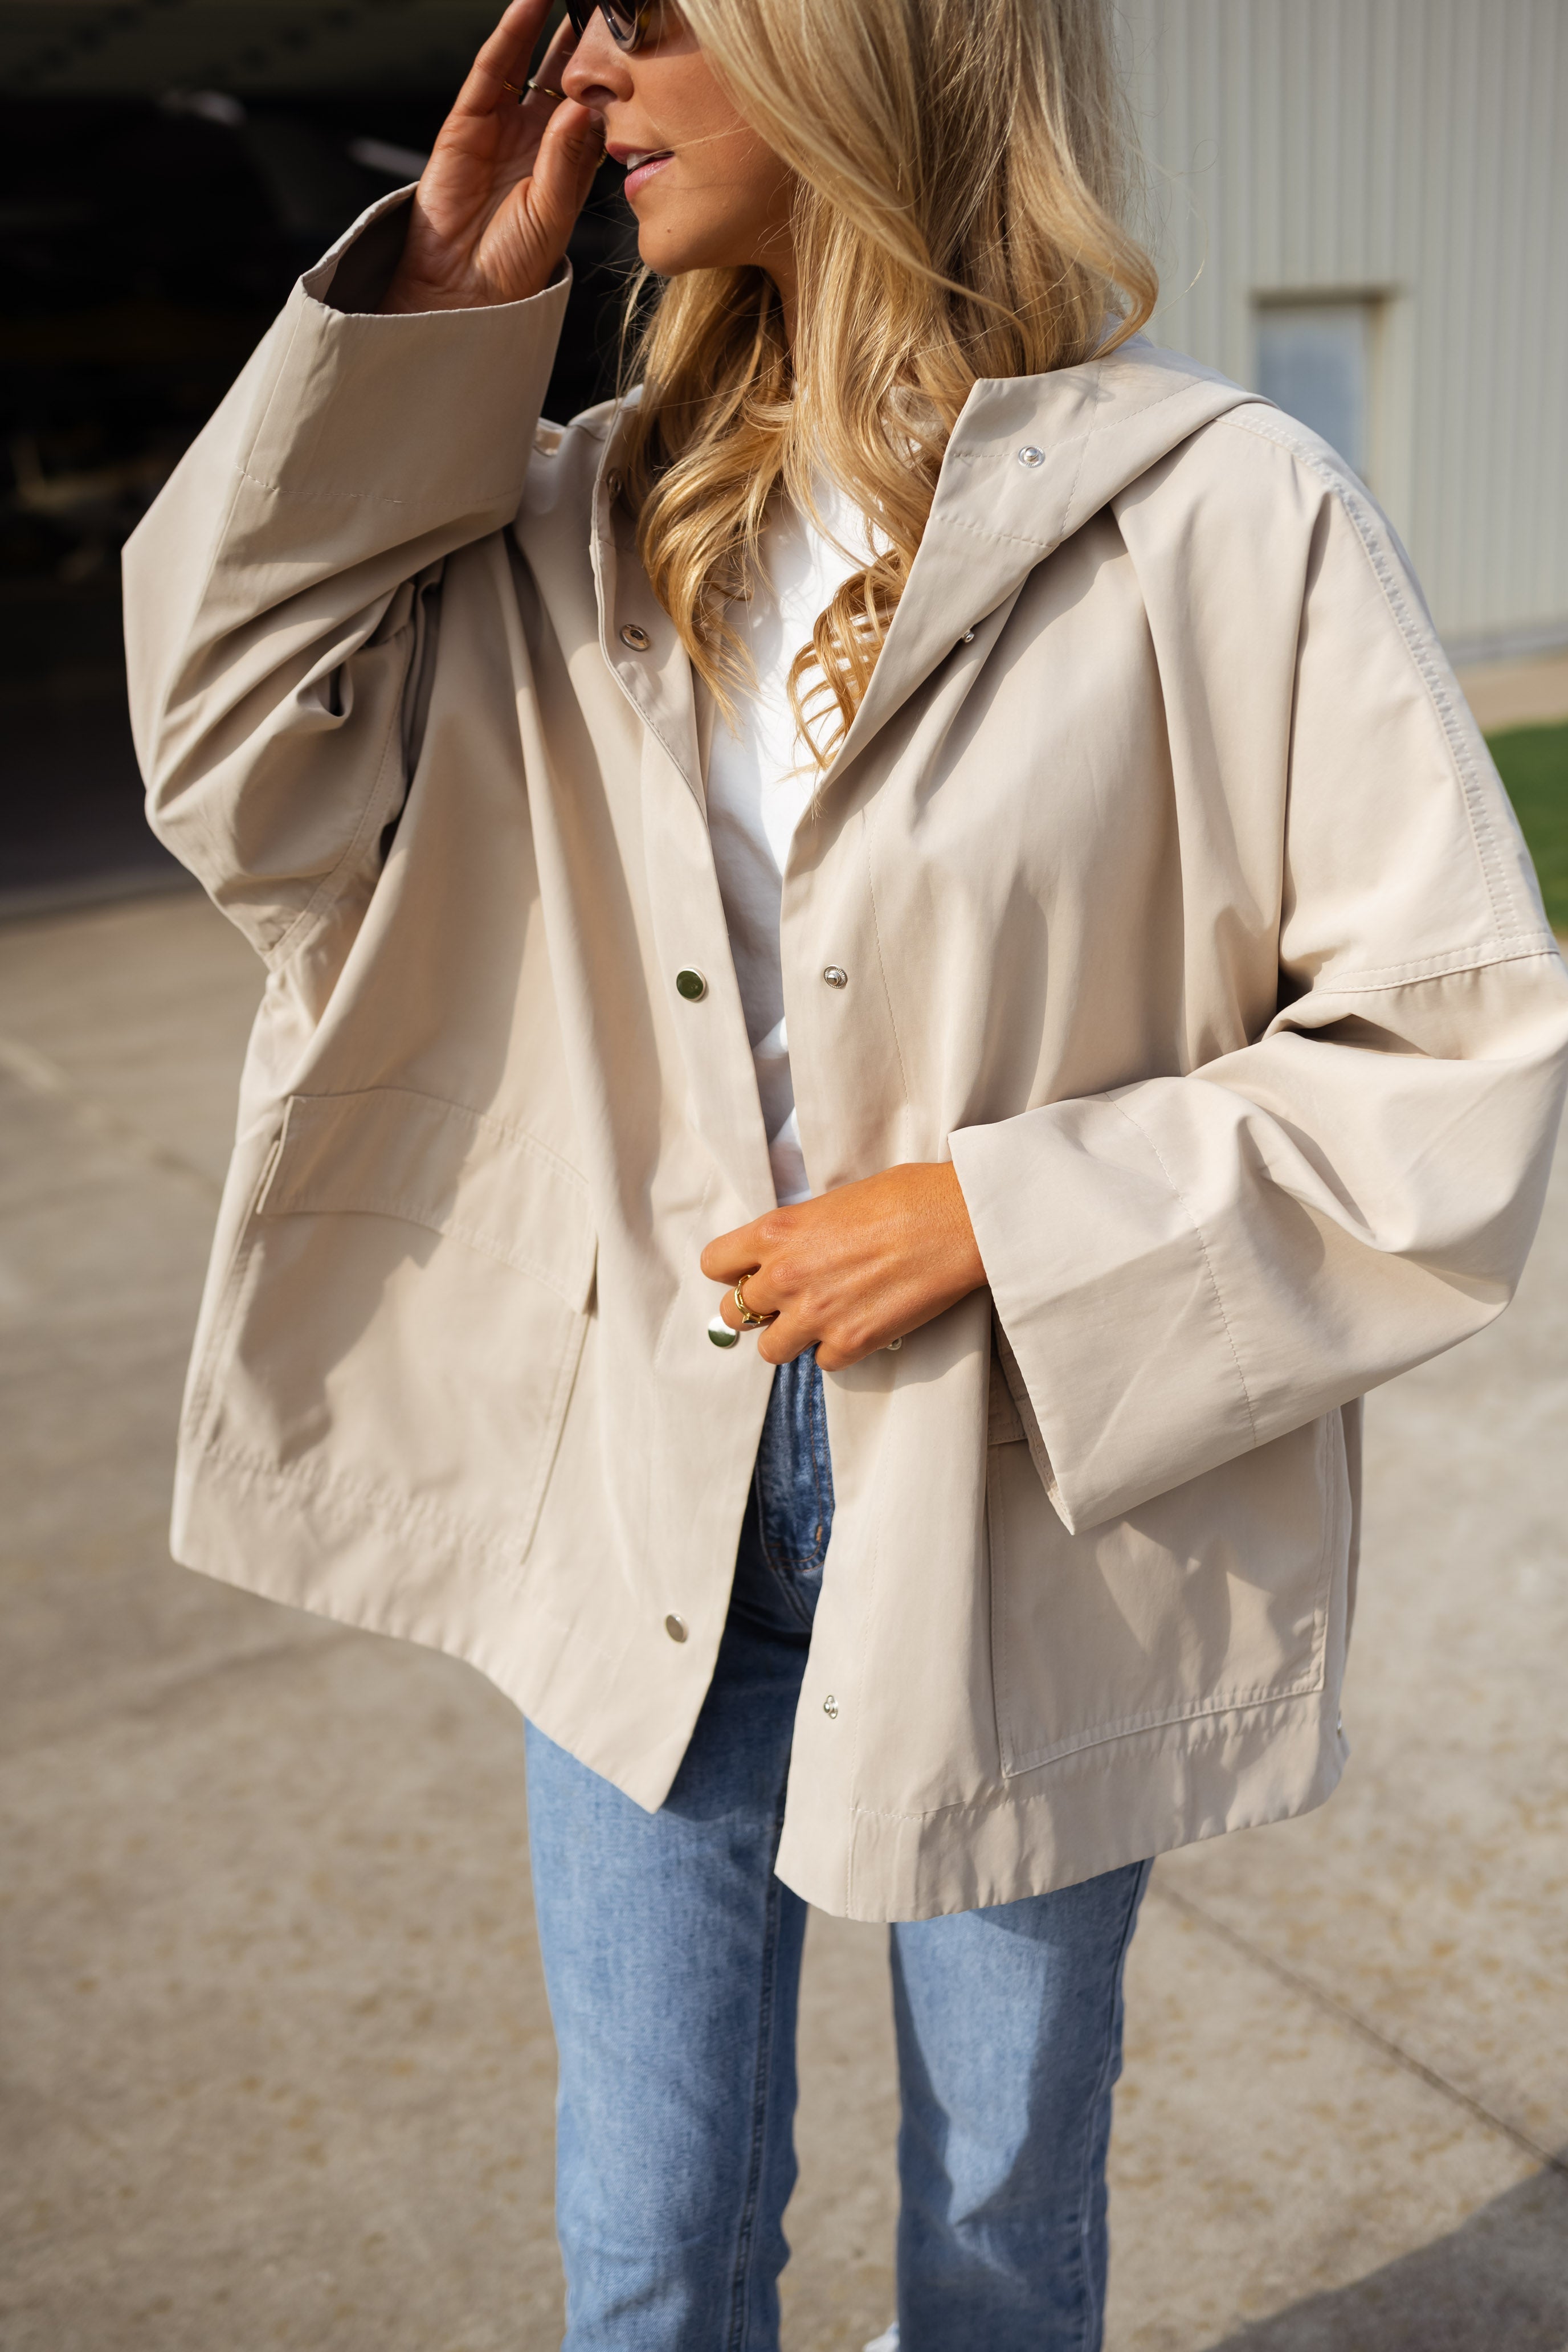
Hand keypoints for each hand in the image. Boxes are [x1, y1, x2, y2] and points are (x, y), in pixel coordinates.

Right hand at [381, 0, 603, 313]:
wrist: (462, 291)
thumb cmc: (512, 265)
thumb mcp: (553, 212)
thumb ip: (566, 160)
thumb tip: (583, 106)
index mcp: (569, 163)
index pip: (598, 105)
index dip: (616, 73)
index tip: (637, 40)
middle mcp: (538, 138)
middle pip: (566, 74)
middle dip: (586, 37)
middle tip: (609, 6)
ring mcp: (503, 126)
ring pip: (530, 60)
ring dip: (549, 22)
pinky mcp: (467, 122)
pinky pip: (491, 69)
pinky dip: (509, 34)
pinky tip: (528, 4)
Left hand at [699, 1163, 986, 1370]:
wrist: (958, 1220)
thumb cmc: (907, 1196)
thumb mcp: (835, 1200)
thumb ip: (800, 1231)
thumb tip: (793, 1248)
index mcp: (776, 1232)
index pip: (715, 1264)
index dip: (731, 1272)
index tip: (748, 1273)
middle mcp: (785, 1276)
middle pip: (734, 1313)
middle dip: (757, 1310)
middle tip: (784, 1303)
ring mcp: (816, 1314)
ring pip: (771, 1350)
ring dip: (791, 1338)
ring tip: (820, 1321)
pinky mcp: (851, 1342)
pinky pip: (823, 1362)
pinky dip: (838, 1350)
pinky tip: (859, 1326)